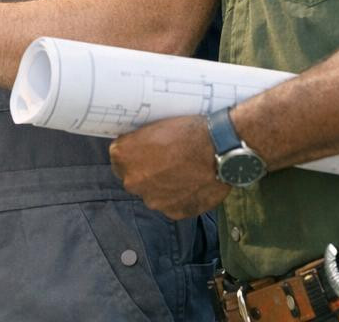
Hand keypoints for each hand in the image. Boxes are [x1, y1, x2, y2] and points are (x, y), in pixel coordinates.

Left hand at [109, 115, 228, 218]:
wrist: (220, 149)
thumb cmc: (189, 132)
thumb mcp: (155, 126)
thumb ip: (139, 143)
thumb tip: (136, 150)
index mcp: (123, 156)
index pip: (118, 158)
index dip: (133, 154)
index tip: (145, 151)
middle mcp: (132, 181)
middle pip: (134, 178)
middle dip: (146, 172)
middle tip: (167, 162)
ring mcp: (153, 200)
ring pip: (153, 193)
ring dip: (163, 186)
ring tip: (183, 172)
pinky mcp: (173, 212)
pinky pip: (172, 204)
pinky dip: (179, 197)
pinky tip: (192, 183)